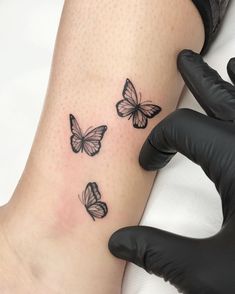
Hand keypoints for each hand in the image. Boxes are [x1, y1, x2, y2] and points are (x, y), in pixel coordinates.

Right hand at [109, 50, 234, 293]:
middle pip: (222, 100)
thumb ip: (159, 252)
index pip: (183, 131)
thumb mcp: (207, 270)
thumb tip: (117, 243)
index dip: (157, 143)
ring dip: (233, 85)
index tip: (147, 161)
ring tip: (227, 65)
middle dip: (198, 81)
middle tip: (184, 60)